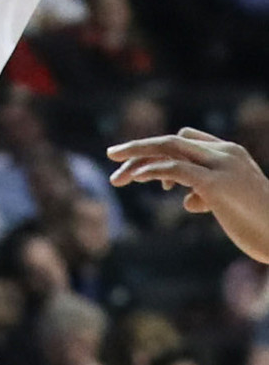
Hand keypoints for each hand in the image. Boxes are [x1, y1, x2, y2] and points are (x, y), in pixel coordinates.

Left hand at [108, 128, 268, 262]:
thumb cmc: (261, 226)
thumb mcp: (232, 206)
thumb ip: (209, 196)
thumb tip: (188, 201)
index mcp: (231, 153)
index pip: (188, 138)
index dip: (161, 152)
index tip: (141, 173)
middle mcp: (225, 153)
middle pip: (172, 141)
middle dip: (139, 148)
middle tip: (110, 156)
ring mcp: (221, 166)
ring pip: (169, 148)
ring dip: (136, 160)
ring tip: (114, 178)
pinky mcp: (216, 185)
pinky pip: (175, 170)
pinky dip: (151, 171)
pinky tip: (135, 178)